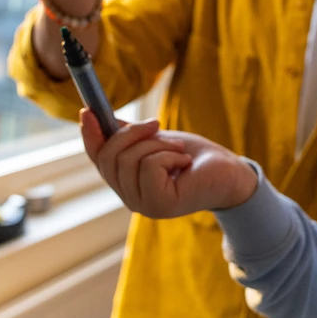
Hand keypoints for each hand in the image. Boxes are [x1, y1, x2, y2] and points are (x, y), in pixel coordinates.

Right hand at [79, 111, 258, 217]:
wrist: (229, 172)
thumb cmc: (194, 156)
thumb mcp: (157, 139)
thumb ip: (129, 136)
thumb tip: (102, 120)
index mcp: (126, 182)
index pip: (97, 158)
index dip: (90, 135)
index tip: (88, 111)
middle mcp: (130, 198)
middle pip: (109, 157)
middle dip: (132, 132)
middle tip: (157, 123)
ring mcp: (143, 205)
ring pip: (129, 160)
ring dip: (157, 144)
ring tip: (178, 150)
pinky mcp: (159, 205)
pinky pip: (149, 167)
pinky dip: (167, 156)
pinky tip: (183, 163)